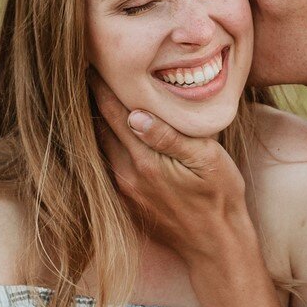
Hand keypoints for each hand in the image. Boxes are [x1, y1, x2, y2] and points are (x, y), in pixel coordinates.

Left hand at [92, 75, 248, 265]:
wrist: (216, 245)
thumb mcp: (207, 161)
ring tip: (88, 93)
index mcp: (145, 161)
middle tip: (86, 69)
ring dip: (93, 120)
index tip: (91, 60)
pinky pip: (105, 164)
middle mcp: (126, 175)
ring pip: (98, 145)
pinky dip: (101, 142)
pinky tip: (104, 129)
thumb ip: (170, 138)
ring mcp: (123, 189)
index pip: (114, 113)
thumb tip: (135, 114)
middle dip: (91, 98)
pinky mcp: (126, 200)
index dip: (101, 85)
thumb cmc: (220, 198)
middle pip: (98, 127)